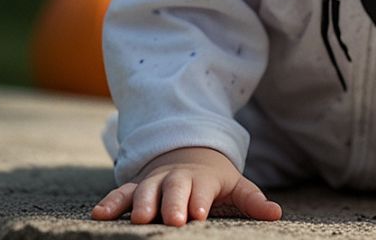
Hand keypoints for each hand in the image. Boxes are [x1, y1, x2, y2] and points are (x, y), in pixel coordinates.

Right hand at [90, 146, 281, 225]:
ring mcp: (154, 182)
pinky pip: (122, 194)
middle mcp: (176, 178)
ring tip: (140, 220)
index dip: (200, 201)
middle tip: (173, 220)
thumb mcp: (236, 186)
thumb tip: (276, 213)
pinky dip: (111, 203)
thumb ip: (253, 201)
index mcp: (202, 179)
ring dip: (142, 204)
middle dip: (172, 204)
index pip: (202, 190)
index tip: (199, 214)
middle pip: (173, 188)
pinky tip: (99, 215)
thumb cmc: (215, 179)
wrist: (188, 153)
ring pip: (146, 190)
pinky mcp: (136, 188)